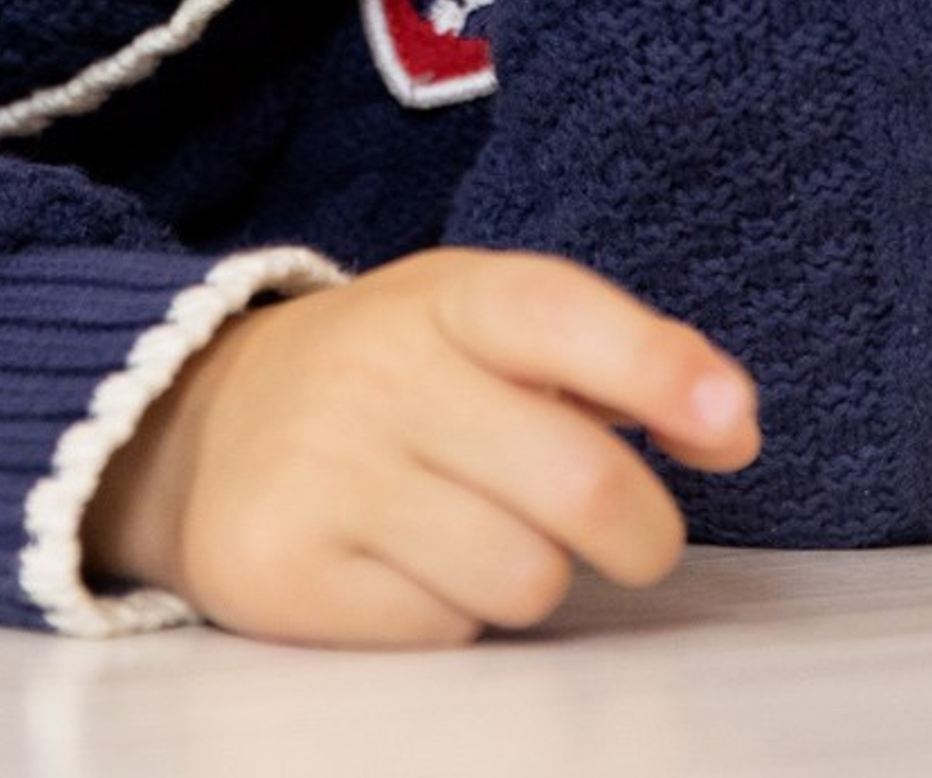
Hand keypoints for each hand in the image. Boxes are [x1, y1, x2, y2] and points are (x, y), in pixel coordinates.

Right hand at [81, 248, 759, 646]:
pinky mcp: (286, 571)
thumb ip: (613, 361)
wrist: (199, 425)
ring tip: (475, 530)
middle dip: (642, 533)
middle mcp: (376, 373)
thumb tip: (732, 425)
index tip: (731, 421)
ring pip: (524, 579)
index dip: (656, 366)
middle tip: (628, 534)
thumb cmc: (391, 378)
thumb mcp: (482, 327)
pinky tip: (406, 565)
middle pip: (579, 483)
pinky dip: (448, 615)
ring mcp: (323, 472)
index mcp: (440, 298)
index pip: (555, 313)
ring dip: (532, 575)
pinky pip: (442, 634)